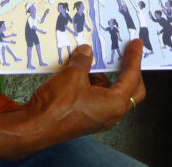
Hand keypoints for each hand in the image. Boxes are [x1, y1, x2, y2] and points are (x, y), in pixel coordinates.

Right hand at [23, 41, 145, 143]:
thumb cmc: (57, 105)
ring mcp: (98, 118)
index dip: (134, 57)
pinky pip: (97, 98)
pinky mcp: (85, 118)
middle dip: (130, 71)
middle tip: (126, 55)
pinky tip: (80, 73)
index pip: (132, 77)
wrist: (35, 127)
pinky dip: (93, 84)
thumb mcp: (73, 74)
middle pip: (131, 90)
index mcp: (115, 104)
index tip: (137, 44)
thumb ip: (83, 60)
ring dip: (106, 77)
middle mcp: (110, 114)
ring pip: (111, 94)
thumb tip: (86, 52)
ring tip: (94, 60)